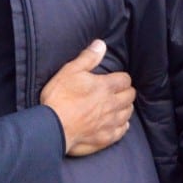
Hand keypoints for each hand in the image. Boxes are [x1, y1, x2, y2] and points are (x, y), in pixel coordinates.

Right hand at [40, 39, 134, 155]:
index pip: (125, 79)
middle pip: (130, 96)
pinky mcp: (106, 137)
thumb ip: (87, 58)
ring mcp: (110, 122)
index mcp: (105, 86)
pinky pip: (122, 130)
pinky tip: (117, 123)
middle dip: (126, 92)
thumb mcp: (69, 71)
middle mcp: (112, 104)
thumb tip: (101, 44)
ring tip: (118, 106)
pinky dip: (122, 125)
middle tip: (118, 92)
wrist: (53, 127)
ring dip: (125, 107)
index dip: (121, 78)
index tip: (116, 79)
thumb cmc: (59, 98)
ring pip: (128, 113)